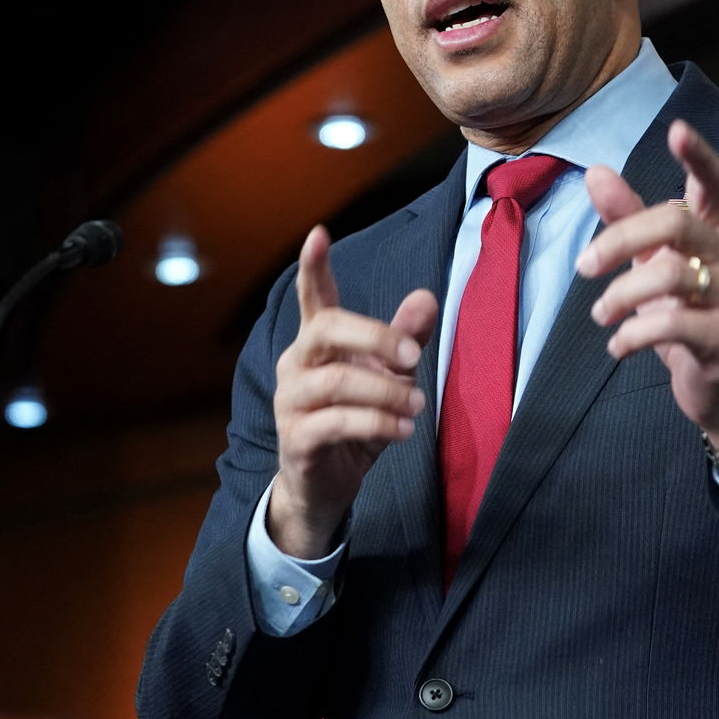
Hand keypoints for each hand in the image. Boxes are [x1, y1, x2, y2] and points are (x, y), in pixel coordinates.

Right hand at [267, 226, 437, 558]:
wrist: (326, 486)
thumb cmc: (357, 421)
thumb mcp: (389, 377)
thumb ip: (405, 339)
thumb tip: (427, 296)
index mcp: (318, 343)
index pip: (312, 297)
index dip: (313, 266)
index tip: (318, 232)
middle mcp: (297, 365)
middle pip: (326, 329)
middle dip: (374, 336)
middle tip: (411, 354)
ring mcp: (291, 402)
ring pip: (334, 381)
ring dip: (384, 390)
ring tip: (418, 405)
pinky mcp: (296, 440)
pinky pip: (333, 423)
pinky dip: (374, 423)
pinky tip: (402, 430)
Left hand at [579, 120, 718, 458]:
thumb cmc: (689, 318)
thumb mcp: (654, 266)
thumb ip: (628, 220)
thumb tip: (596, 172)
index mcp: (716, 232)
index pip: (714, 184)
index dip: (698, 156)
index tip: (677, 130)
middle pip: (675, 223)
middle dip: (618, 240)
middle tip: (584, 267)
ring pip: (670, 275)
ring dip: (619, 296)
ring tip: (601, 315)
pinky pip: (673, 324)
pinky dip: (631, 335)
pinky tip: (618, 345)